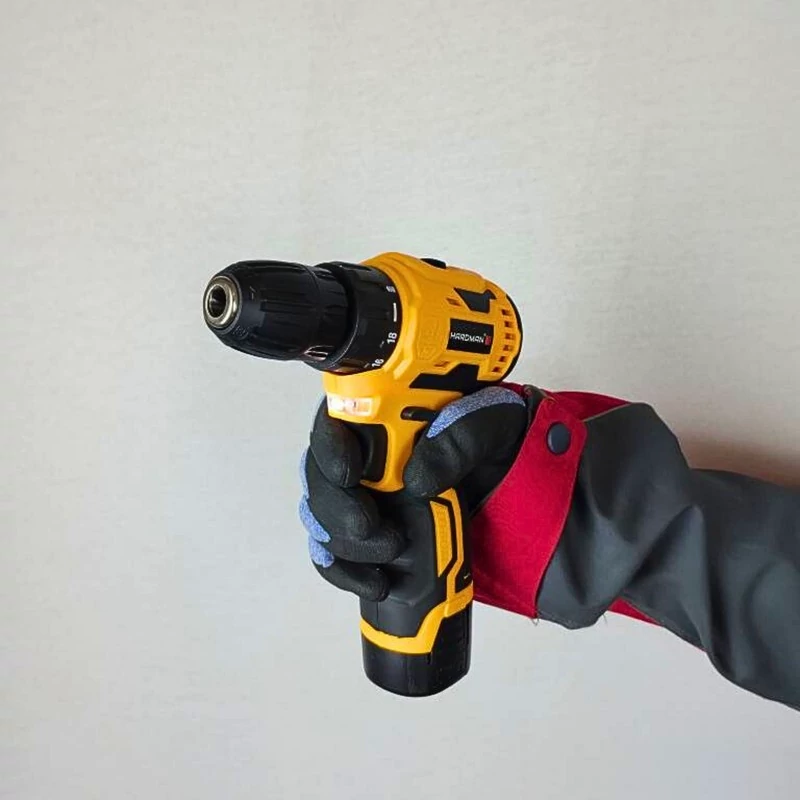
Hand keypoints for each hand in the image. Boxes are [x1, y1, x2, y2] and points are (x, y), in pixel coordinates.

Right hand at [299, 386, 531, 600]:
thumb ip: (463, 434)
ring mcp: (366, 497)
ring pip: (321, 516)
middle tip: (369, 525)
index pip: (336, 418)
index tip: (349, 473)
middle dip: (336, 505)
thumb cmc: (503, 445)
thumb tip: (418, 476)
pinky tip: (373, 583)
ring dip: (343, 542)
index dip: (329, 445)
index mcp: (389, 415)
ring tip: (387, 557)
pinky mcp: (370, 534)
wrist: (521, 490)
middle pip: (319, 474)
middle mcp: (368, 454)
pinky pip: (334, 554)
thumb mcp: (497, 425)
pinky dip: (343, 571)